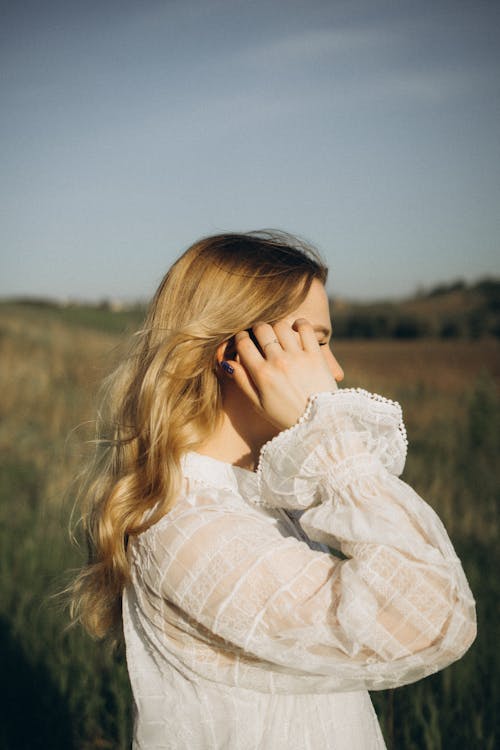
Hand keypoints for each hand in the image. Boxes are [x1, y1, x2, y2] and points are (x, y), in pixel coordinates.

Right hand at [221, 318, 338, 430]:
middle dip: (257, 329)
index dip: (240, 338)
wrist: (319, 424)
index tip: (244, 340)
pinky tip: (296, 329)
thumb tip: (227, 362)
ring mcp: (298, 357)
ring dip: (277, 327)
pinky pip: (306, 328)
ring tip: (278, 335)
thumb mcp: (259, 405)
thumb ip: (243, 382)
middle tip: (260, 336)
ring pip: (281, 326)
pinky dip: (299, 324)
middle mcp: (278, 362)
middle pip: (261, 329)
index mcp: (262, 375)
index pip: (243, 343)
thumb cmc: (286, 416)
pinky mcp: (316, 355)